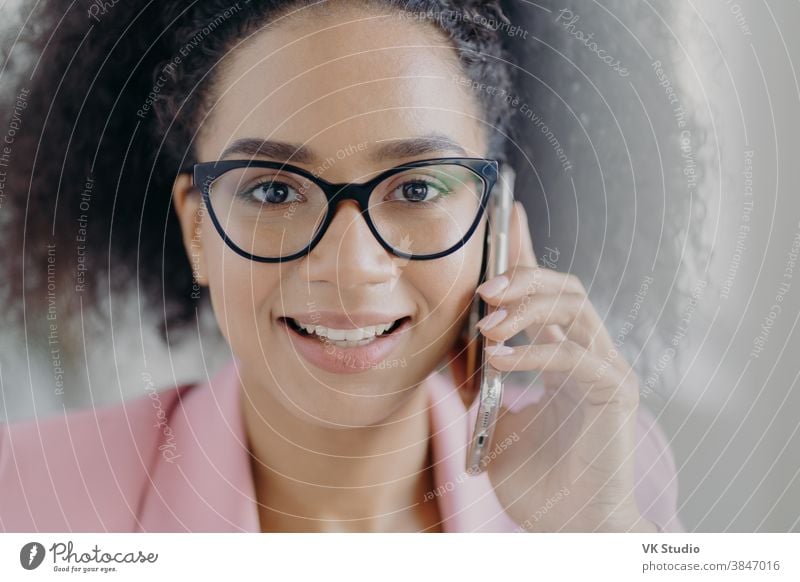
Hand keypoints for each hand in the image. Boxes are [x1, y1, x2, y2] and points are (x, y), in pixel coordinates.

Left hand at [465, 201, 655, 531]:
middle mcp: (589, 352)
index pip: (546, 290)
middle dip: (523, 276)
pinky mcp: (614, 392)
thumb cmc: (535, 474)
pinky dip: (534, 352)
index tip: (507, 216)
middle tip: (483, 288)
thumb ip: (480, 376)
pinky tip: (501, 359)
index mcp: (563, 352)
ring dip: (527, 307)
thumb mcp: (494, 415)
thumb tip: (454, 339)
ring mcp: (606, 369)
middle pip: (565, 287)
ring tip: (488, 326)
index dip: (527, 250)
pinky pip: (573, 355)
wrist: (569, 524)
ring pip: (574, 308)